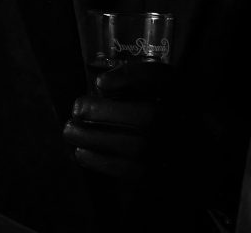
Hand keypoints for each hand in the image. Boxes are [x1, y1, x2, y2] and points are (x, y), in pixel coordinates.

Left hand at [62, 61, 175, 179]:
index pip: (161, 79)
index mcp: (177, 92)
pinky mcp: (157, 174)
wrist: (169, 148)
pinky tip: (81, 153)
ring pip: (137, 146)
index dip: (132, 77)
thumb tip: (101, 84)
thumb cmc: (154, 110)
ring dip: (98, 139)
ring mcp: (171, 150)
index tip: (100, 81)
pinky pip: (131, 172)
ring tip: (71, 131)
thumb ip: (133, 82)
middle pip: (148, 116)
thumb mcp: (151, 87)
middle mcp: (179, 120)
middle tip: (76, 107)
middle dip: (107, 112)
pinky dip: (103, 162)